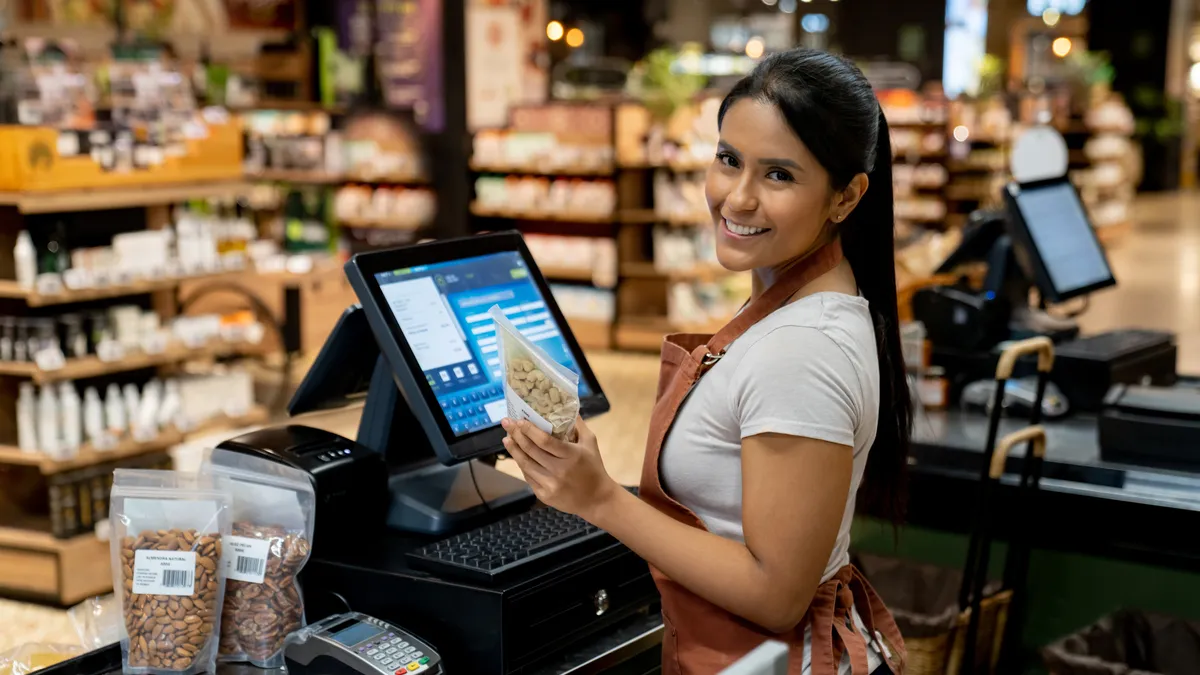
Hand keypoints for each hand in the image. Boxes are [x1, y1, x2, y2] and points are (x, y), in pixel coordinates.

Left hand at [501, 416, 619, 520]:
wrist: (597, 499)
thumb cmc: (594, 468)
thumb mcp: (591, 443)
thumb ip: (578, 425)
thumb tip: (566, 407)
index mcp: (571, 455)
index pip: (545, 441)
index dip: (529, 430)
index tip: (519, 421)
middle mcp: (559, 470)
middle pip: (531, 451)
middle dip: (516, 435)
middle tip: (507, 424)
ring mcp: (550, 485)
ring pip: (526, 464)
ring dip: (514, 450)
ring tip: (507, 439)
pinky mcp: (545, 495)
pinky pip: (529, 477)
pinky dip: (522, 465)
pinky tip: (518, 456)